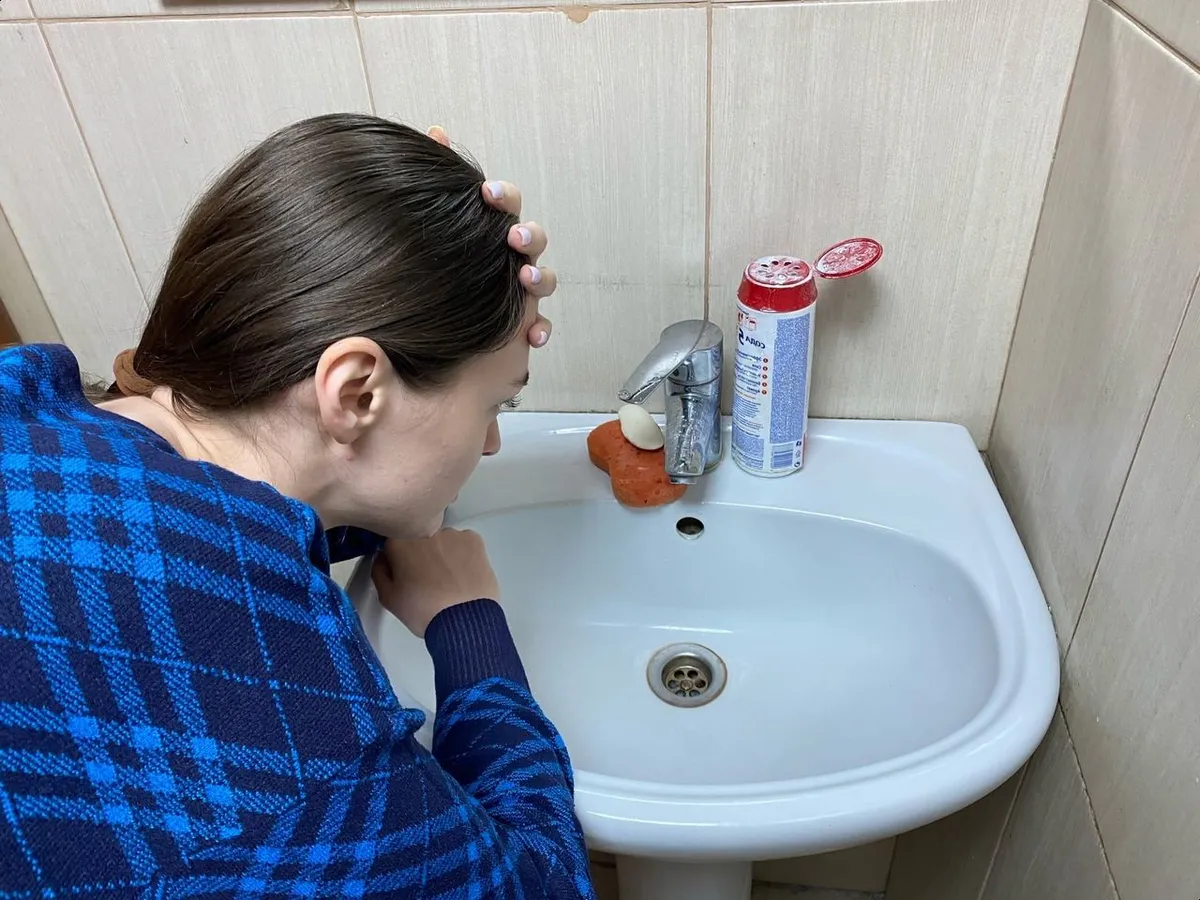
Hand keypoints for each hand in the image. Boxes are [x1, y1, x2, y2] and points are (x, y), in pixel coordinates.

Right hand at [371, 529, 499, 637]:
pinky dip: (464, 555)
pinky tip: (464, 575)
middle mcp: (425, 532)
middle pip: (419, 540)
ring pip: (443, 541)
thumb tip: (382, 558)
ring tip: (450, 581)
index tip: (406, 576)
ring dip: (444, 554)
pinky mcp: (474, 540)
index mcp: (399, 542)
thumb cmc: (423, 610)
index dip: (398, 561)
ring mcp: (451, 534)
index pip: (393, 544)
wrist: (463, 619)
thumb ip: (379, 572)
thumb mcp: (388, 598)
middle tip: (429, 581)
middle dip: (422, 556)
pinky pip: (465, 543)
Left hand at [428, 125, 556, 348]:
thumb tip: (435, 130)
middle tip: (512, 237)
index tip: (486, 193)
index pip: (507, 204)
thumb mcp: (439, 220)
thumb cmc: (441, 264)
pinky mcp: (522, 322)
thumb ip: (440, 174)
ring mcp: (521, 290)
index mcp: (492, 228)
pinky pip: (541, 324)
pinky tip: (532, 335)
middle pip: (534, 238)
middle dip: (528, 236)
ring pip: (545, 280)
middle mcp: (512, 255)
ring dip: (540, 278)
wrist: (437, 319)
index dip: (503, 197)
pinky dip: (542, 328)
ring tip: (525, 281)